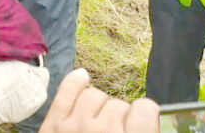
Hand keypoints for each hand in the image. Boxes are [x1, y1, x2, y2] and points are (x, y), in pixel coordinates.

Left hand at [39, 68, 158, 132]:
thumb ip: (145, 131)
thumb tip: (151, 116)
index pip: (146, 109)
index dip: (145, 113)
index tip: (143, 118)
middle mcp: (104, 130)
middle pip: (119, 104)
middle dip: (120, 115)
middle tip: (117, 129)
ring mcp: (76, 126)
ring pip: (94, 95)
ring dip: (99, 106)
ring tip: (99, 121)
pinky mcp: (53, 125)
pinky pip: (66, 92)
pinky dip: (75, 82)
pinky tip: (83, 77)